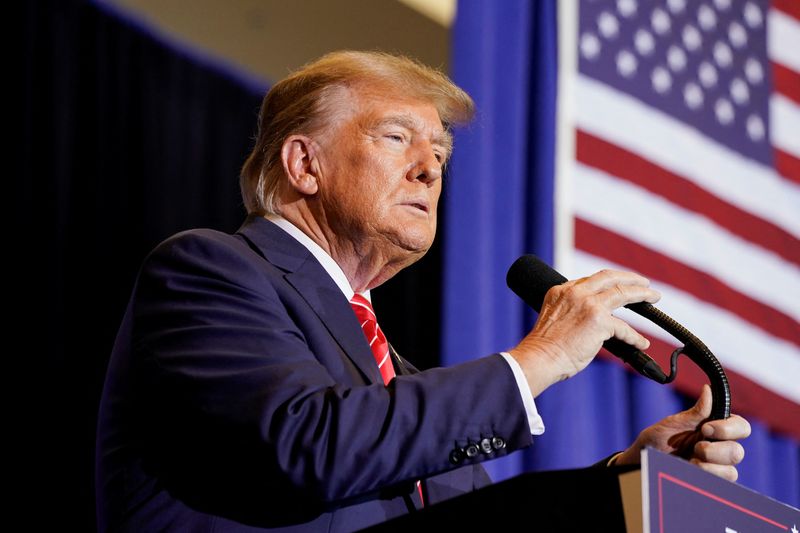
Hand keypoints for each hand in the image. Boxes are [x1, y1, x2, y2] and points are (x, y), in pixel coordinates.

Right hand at [509, 269, 660, 396]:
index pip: (591, 280)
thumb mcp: (553, 317)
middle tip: (644, 283)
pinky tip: (641, 343)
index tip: (619, 285)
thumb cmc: (544, 347)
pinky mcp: (599, 321)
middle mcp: (575, 292)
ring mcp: (588, 305)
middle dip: (630, 278)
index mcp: (561, 290)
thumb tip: (592, 322)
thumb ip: (570, 311)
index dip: (609, 282)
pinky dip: (635, 337)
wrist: (539, 358)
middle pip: (610, 277)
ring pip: (623, 292)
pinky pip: (624, 328)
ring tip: (654, 297)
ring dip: (642, 294)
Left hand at [615, 384, 750, 480]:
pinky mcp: (711, 482)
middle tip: (697, 448)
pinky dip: (708, 475)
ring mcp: (716, 467)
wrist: (642, 463)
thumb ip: (694, 413)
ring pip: (732, 469)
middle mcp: (719, 447)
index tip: (705, 428)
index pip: (740, 427)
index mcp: (714, 428)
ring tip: (691, 461)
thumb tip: (709, 390)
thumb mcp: (672, 425)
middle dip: (717, 450)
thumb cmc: (656, 440)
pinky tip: (692, 470)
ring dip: (710, 465)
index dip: (729, 428)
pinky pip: (722, 482)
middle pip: (738, 450)